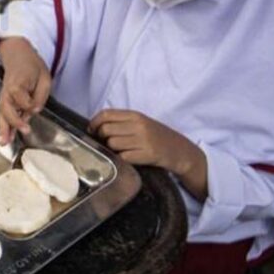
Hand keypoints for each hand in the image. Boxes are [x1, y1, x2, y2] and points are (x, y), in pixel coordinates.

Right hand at [0, 38, 50, 144]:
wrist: (17, 56)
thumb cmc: (32, 66)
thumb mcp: (43, 77)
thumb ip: (40, 94)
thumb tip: (35, 110)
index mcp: (17, 82)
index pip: (21, 97)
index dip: (29, 104)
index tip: (36, 106)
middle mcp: (7, 91)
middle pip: (6, 107)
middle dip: (14, 121)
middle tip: (24, 131)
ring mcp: (4, 96)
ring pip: (1, 114)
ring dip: (3, 129)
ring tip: (4, 143)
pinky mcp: (5, 101)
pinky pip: (3, 115)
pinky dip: (3, 127)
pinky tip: (5, 139)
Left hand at [89, 109, 207, 199]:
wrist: (180, 150)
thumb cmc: (156, 137)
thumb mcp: (140, 123)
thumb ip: (121, 122)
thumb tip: (95, 127)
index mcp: (135, 115)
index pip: (105, 114)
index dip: (94, 123)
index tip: (92, 131)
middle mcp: (139, 125)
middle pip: (106, 130)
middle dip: (102, 138)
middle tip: (107, 143)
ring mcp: (143, 140)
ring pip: (112, 144)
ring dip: (112, 150)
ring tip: (121, 151)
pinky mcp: (147, 154)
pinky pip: (123, 157)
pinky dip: (122, 159)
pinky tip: (129, 158)